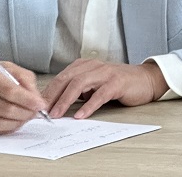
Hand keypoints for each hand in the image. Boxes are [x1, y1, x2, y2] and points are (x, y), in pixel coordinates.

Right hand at [0, 61, 46, 135]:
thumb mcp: (4, 67)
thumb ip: (24, 78)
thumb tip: (36, 98)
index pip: (10, 91)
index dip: (29, 100)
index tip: (41, 105)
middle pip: (6, 110)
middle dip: (26, 113)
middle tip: (35, 113)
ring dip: (17, 123)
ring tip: (25, 118)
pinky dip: (4, 129)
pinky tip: (10, 122)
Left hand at [42, 59, 167, 118]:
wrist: (146, 80)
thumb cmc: (118, 84)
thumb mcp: (94, 85)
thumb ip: (78, 91)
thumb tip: (55, 105)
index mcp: (85, 65)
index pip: (61, 77)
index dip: (47, 92)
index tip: (36, 106)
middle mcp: (93, 66)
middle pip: (67, 78)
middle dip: (52, 95)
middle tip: (41, 111)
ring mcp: (106, 73)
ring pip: (80, 84)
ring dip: (65, 100)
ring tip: (56, 114)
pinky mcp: (117, 83)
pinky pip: (100, 94)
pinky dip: (88, 105)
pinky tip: (80, 115)